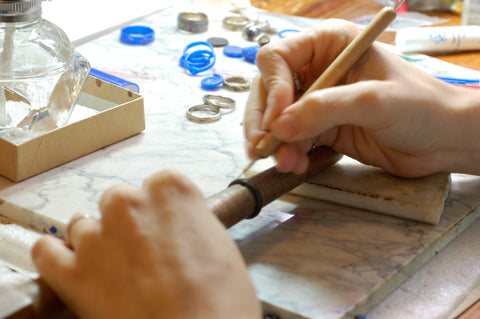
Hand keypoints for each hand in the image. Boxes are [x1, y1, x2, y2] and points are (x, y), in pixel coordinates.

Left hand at [32, 170, 260, 318]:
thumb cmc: (220, 297)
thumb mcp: (219, 242)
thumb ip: (189, 220)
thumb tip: (174, 226)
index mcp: (169, 189)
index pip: (156, 185)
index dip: (161, 214)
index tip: (165, 232)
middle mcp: (128, 202)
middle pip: (118, 201)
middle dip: (127, 225)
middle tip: (143, 257)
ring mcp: (95, 235)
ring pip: (84, 224)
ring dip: (96, 243)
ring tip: (116, 272)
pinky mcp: (71, 272)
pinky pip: (47, 251)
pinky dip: (57, 257)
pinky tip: (74, 269)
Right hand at [244, 19, 479, 177]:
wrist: (441, 141)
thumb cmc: (421, 106)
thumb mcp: (374, 100)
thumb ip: (325, 109)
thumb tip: (280, 126)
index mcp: (329, 45)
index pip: (278, 58)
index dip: (271, 87)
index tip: (278, 119)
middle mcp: (317, 69)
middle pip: (268, 90)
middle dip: (265, 120)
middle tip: (264, 147)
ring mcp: (317, 100)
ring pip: (276, 118)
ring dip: (275, 142)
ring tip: (287, 163)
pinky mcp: (320, 128)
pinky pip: (291, 139)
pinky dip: (288, 152)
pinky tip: (296, 165)